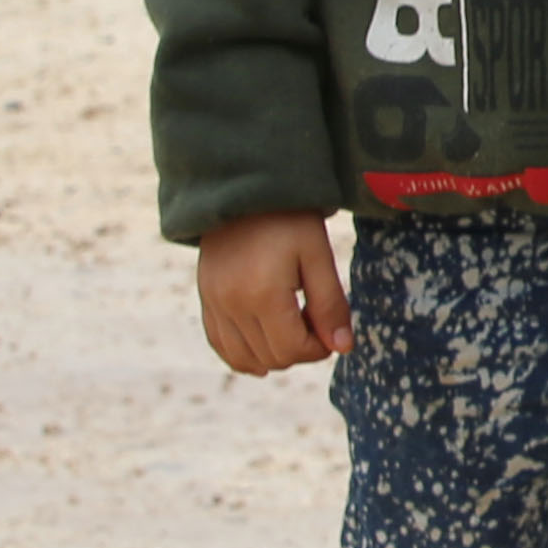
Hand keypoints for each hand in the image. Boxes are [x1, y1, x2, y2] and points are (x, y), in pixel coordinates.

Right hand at [196, 212, 353, 374]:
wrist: (243, 189)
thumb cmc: (289, 218)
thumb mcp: (318, 255)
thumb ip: (331, 304)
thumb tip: (342, 348)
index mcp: (262, 295)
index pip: (292, 350)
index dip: (319, 348)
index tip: (330, 326)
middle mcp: (232, 305)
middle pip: (271, 358)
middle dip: (299, 348)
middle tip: (313, 318)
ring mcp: (214, 304)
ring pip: (244, 358)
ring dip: (273, 353)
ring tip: (290, 322)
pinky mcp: (206, 299)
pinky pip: (221, 344)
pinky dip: (244, 353)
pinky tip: (263, 344)